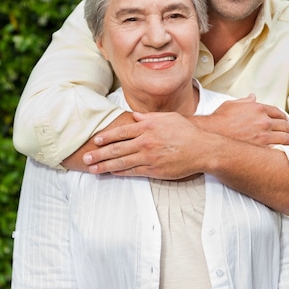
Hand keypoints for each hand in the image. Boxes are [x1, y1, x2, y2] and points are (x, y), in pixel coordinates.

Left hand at [83, 111, 202, 176]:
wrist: (202, 149)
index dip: (106, 136)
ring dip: (104, 165)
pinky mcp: (154, 170)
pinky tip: (111, 172)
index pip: (121, 132)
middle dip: (99, 153)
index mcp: (148, 127)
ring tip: (92, 168)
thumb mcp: (168, 118)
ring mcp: (149, 157)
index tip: (95, 140)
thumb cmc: (186, 132)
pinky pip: (133, 171)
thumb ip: (149, 117)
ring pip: (121, 162)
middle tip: (86, 157)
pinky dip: (120, 172)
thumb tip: (135, 116)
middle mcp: (145, 141)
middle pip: (117, 148)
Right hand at [203, 94, 288, 146]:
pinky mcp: (261, 148)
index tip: (287, 120)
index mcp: (258, 108)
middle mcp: (263, 120)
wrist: (212, 134)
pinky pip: (279, 148)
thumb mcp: (232, 104)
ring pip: (286, 137)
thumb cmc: (219, 120)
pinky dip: (287, 150)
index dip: (284, 117)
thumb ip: (245, 101)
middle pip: (285, 125)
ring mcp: (263, 135)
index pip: (277, 112)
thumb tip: (253, 96)